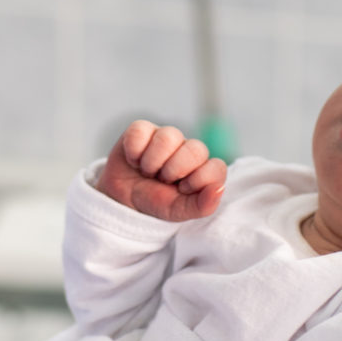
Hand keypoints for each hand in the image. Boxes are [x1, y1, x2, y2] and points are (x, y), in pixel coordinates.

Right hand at [97, 121, 226, 222]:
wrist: (122, 200)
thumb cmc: (155, 202)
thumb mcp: (179, 211)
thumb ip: (203, 205)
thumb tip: (219, 188)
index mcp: (203, 169)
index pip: (217, 167)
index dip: (198, 180)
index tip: (181, 190)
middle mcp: (188, 149)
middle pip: (196, 149)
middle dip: (174, 170)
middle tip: (162, 180)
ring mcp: (166, 137)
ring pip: (169, 137)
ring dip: (153, 162)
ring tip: (147, 171)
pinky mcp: (143, 129)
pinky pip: (141, 130)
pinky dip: (134, 151)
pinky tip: (134, 160)